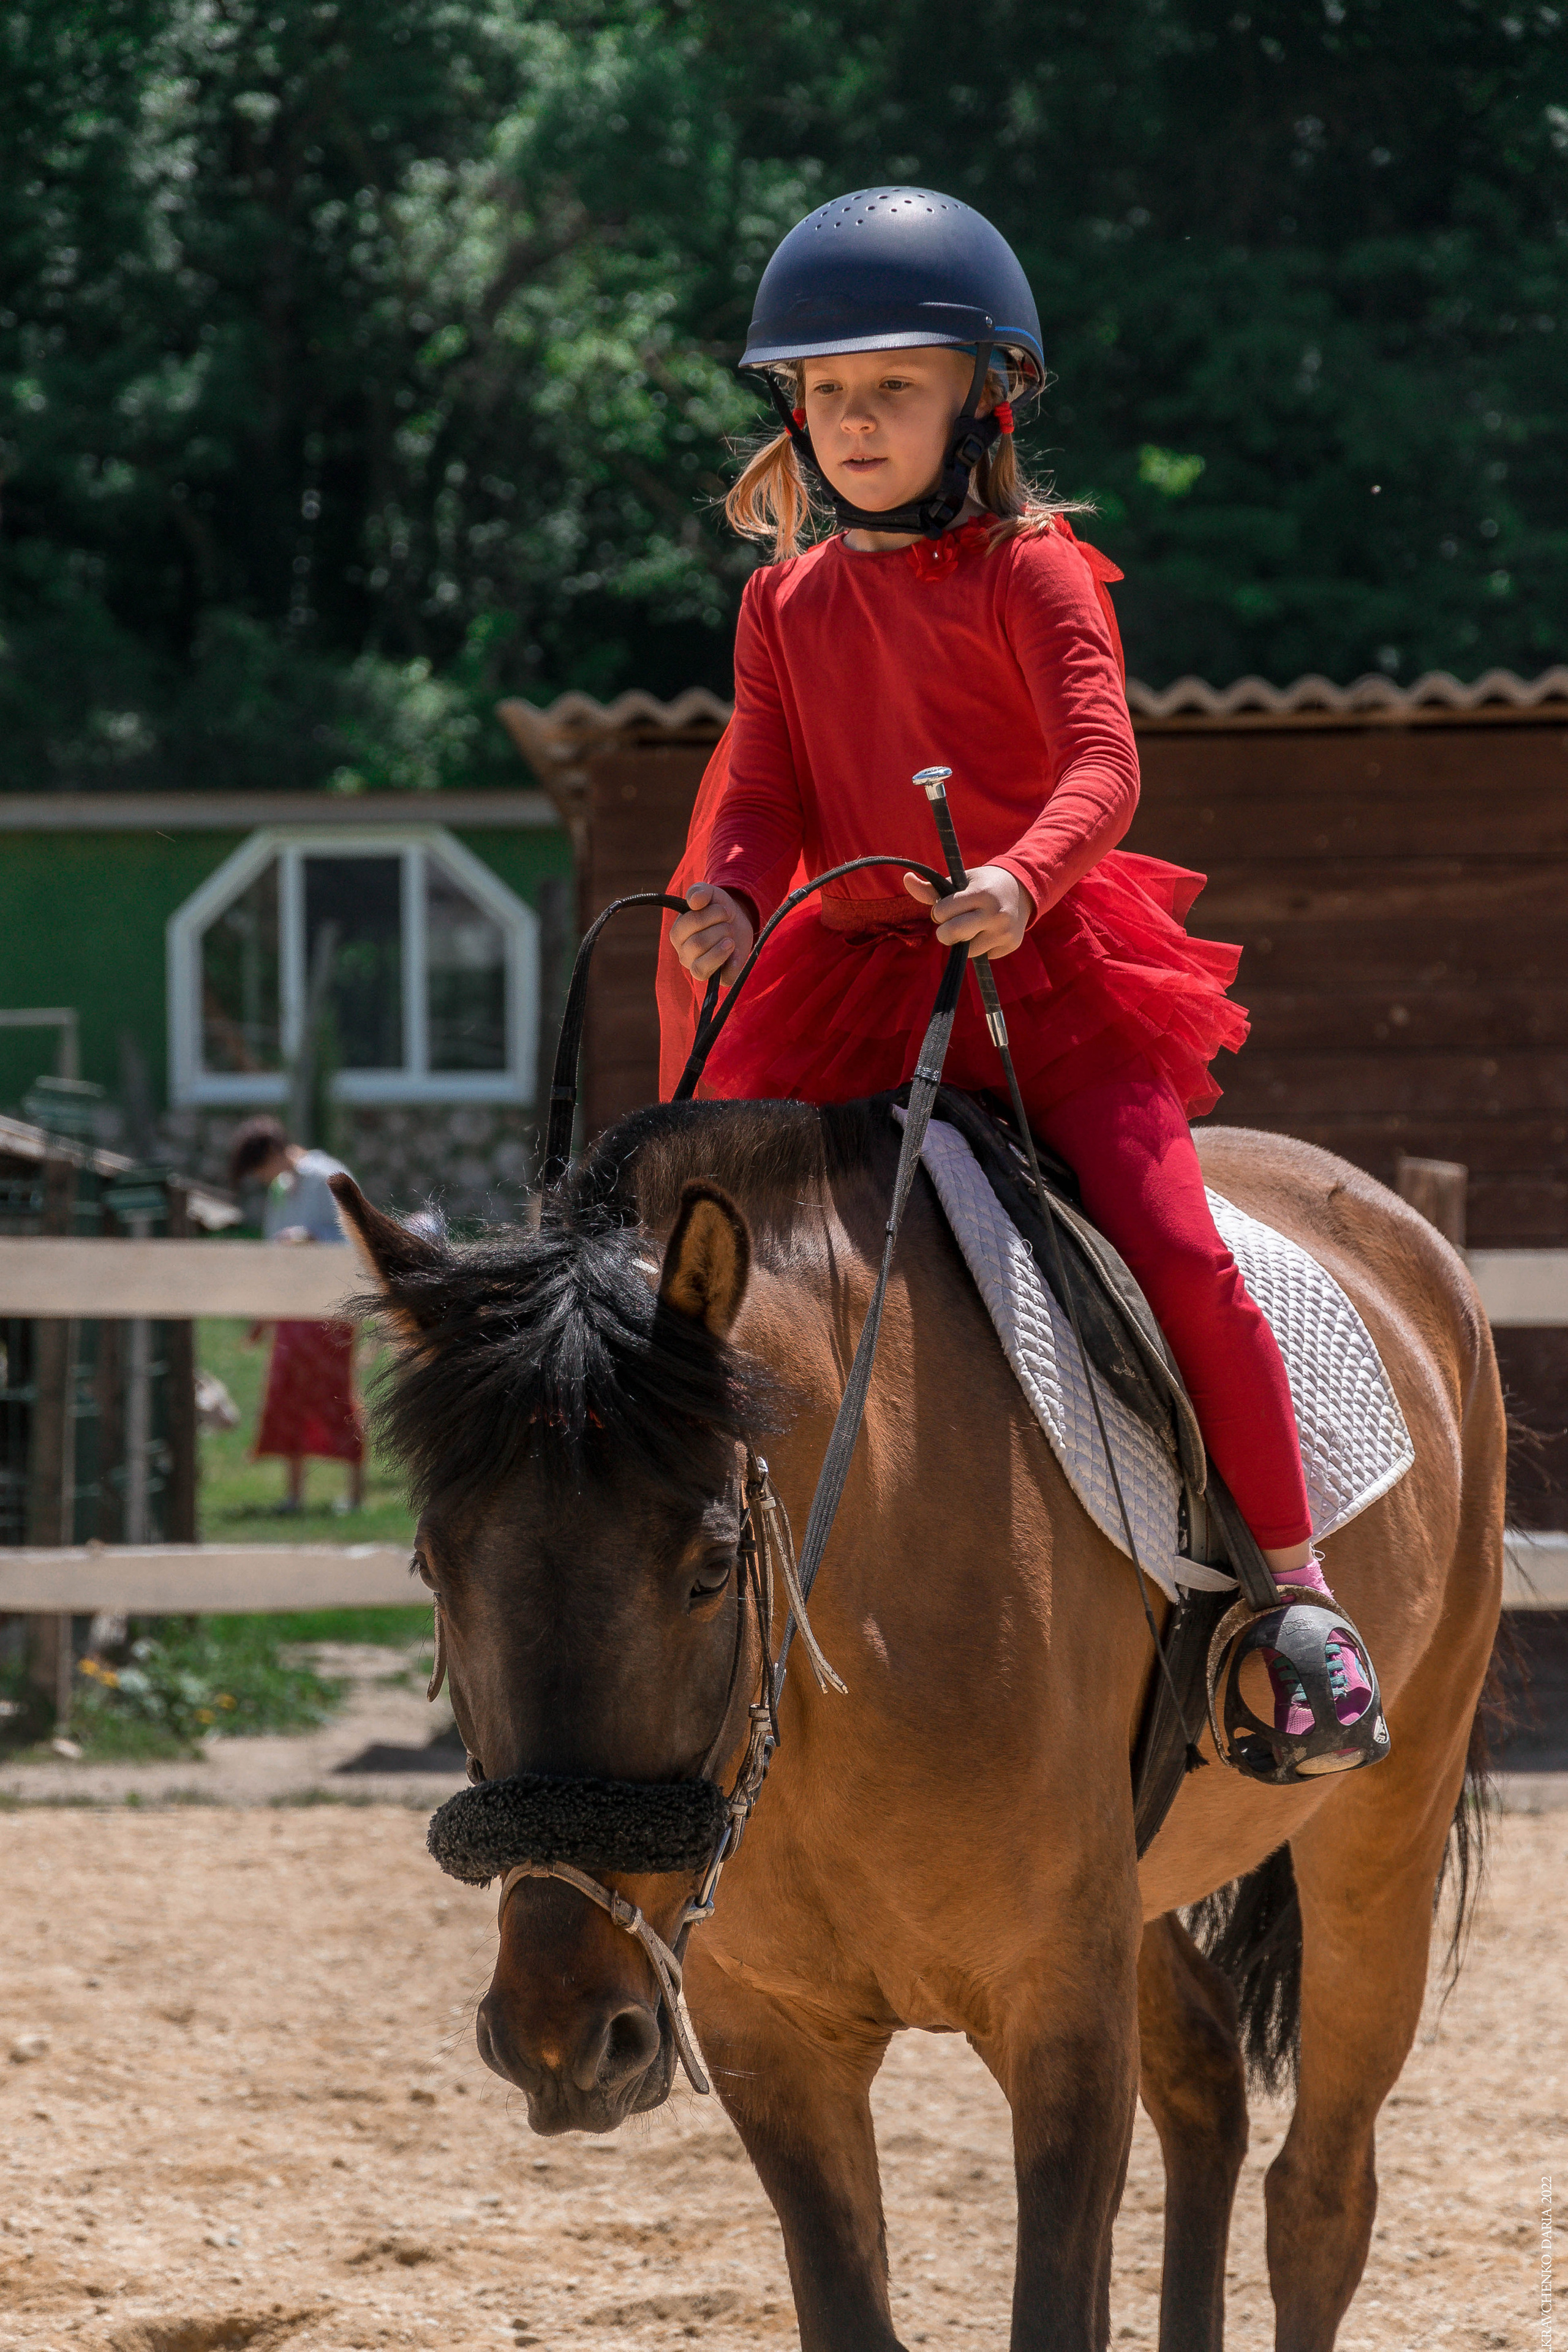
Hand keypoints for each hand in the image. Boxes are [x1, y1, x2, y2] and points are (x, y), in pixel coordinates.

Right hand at [670, 882, 754, 987]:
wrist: (738, 921)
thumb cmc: (717, 908)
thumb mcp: (710, 894)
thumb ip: (699, 892)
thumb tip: (694, 901)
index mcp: (677, 934)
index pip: (689, 925)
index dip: (711, 914)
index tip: (723, 910)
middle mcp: (684, 954)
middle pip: (697, 944)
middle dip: (720, 929)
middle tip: (728, 923)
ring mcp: (700, 969)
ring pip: (702, 967)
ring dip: (724, 947)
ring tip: (731, 938)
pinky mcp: (720, 979)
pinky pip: (724, 978)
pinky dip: (734, 964)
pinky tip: (736, 952)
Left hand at [903, 862, 1031, 958]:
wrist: (1023, 889)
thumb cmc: (983, 884)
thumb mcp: (960, 881)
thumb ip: (932, 888)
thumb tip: (906, 879)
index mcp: (981, 893)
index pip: (943, 912)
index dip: (940, 912)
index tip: (948, 907)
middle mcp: (995, 914)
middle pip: (952, 935)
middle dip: (945, 933)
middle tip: (952, 924)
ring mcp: (1005, 932)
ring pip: (966, 951)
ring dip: (963, 942)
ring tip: (973, 926)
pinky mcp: (1011, 945)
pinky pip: (983, 955)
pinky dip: (980, 947)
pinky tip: (988, 932)